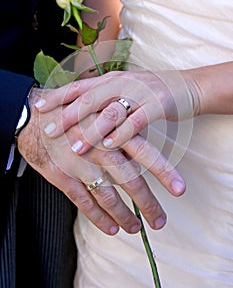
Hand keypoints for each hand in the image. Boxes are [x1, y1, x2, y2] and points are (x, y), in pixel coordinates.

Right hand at [18, 87, 172, 234]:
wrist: (33, 115)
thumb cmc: (72, 114)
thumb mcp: (98, 113)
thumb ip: (120, 130)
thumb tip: (142, 147)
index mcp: (112, 131)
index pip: (144, 153)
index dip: (164, 172)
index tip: (180, 190)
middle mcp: (99, 149)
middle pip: (130, 181)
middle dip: (148, 204)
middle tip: (160, 221)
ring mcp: (80, 164)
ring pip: (108, 196)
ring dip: (124, 216)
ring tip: (136, 228)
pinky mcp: (62, 176)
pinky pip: (83, 202)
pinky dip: (98, 218)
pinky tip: (111, 228)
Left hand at [36, 69, 198, 151]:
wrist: (186, 86)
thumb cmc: (150, 92)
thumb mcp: (124, 90)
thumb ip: (104, 98)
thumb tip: (78, 110)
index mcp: (111, 79)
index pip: (79, 86)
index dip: (58, 96)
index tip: (38, 107)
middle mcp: (122, 82)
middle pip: (90, 98)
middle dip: (67, 116)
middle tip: (49, 132)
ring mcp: (140, 92)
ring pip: (110, 111)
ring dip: (92, 131)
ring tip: (76, 147)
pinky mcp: (158, 104)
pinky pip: (136, 121)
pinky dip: (121, 135)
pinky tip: (110, 146)